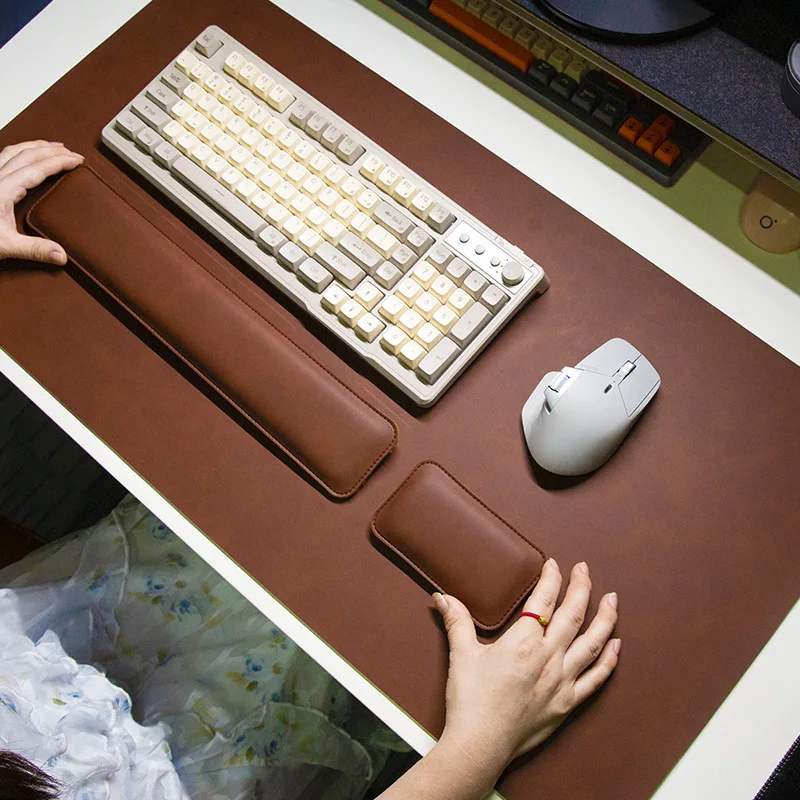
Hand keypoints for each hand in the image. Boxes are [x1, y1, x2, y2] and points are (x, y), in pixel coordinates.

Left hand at [0, 140, 82, 265]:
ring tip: (51, 146)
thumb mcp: (5, 246)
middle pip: (27, 155)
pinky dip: (18, 152)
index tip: (77, 160)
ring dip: (34, 147)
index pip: (38, 168)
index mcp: (3, 189)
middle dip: (52, 151)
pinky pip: (2, 158)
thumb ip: (35, 250)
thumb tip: (62, 255)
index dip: (60, 162)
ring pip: (13, 151)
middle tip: (71, 152)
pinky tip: (22, 156)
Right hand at [435, 559, 619, 777]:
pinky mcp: (567, 703)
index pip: (544, 600)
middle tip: (585, 569)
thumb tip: (442, 597)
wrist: (480, 745)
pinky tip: (616, 644)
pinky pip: (596, 678)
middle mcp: (548, 657)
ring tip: (612, 599)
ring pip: (591, 642)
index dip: (551, 578)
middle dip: (582, 587)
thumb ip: (457, 621)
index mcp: (523, 642)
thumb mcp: (461, 655)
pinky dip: (609, 660)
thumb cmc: (470, 701)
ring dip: (604, 618)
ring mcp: (561, 681)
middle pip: (572, 614)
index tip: (554, 564)